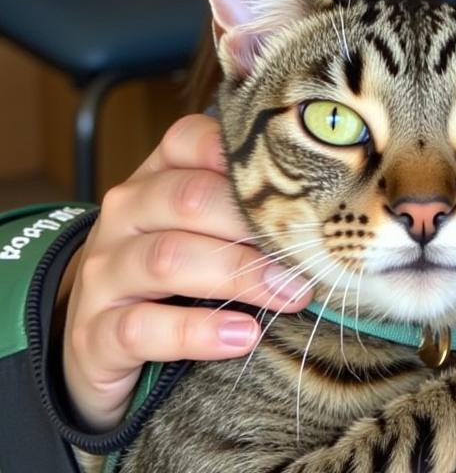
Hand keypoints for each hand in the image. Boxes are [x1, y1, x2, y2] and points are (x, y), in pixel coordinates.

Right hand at [62, 113, 314, 430]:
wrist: (101, 342)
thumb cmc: (178, 271)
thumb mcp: (207, 229)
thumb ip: (252, 207)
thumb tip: (335, 203)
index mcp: (156, 177)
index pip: (188, 139)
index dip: (242, 155)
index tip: (298, 180)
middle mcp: (126, 215)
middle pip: (189, 199)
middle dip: (255, 224)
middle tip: (310, 251)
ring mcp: (105, 273)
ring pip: (168, 259)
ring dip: (240, 275)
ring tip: (293, 294)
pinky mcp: (95, 334)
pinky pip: (142, 328)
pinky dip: (199, 332)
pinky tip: (244, 336)